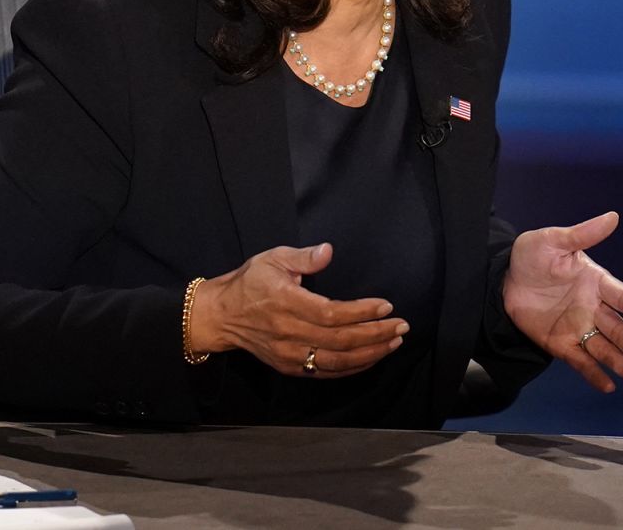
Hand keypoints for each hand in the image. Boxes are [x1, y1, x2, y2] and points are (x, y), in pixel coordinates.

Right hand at [188, 242, 407, 377]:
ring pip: (337, 361)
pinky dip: (352, 368)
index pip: (332, 314)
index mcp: (286, 303)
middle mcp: (289, 333)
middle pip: (340, 340)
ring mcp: (289, 355)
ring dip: (370, 353)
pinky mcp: (289, 367)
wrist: (221, 317)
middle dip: (375, 334)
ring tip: (394, 343)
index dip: (362, 312)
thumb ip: (303, 256)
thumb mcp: (272, 259)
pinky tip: (372, 357)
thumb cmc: (249, 283)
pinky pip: (326, 372)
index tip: (386, 306)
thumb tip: (328, 251)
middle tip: (401, 326)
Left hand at [503, 211, 622, 392]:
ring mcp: (578, 327)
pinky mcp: (560, 343)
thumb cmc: (530, 255)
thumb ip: (582, 235)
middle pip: (619, 331)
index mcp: (596, 281)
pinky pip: (580, 361)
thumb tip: (612, 217)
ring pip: (605, 349)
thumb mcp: (552, 240)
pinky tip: (608, 387)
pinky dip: (593, 374)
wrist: (500, 279)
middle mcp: (592, 307)